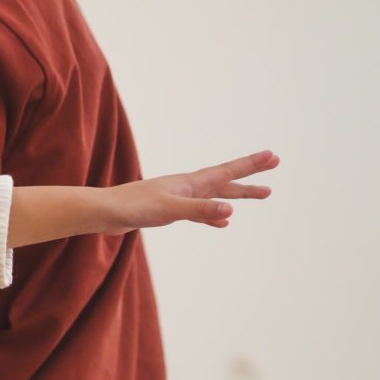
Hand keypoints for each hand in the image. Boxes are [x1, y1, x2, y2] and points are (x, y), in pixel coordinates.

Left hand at [109, 150, 277, 231]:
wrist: (105, 212)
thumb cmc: (134, 208)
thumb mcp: (170, 210)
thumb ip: (200, 211)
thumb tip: (231, 211)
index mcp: (190, 183)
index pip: (227, 171)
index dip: (251, 165)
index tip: (273, 156)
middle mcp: (186, 187)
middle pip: (225, 181)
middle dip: (250, 177)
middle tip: (274, 173)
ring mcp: (177, 197)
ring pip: (215, 196)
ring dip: (237, 196)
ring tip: (260, 195)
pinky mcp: (167, 210)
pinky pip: (200, 212)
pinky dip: (214, 216)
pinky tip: (222, 223)